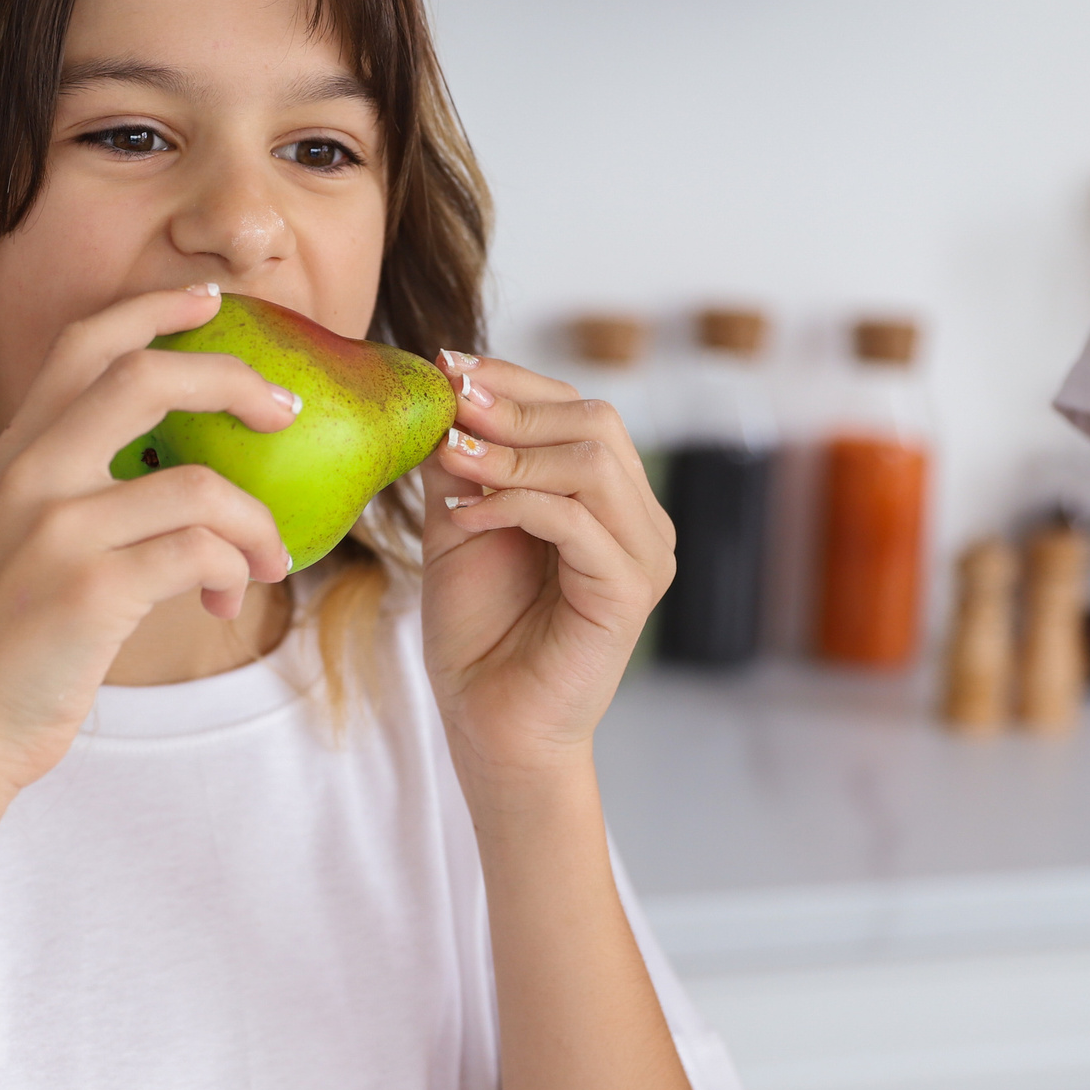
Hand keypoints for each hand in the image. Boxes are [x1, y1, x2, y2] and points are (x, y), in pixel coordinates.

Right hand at [0, 285, 294, 791]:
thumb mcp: (18, 539)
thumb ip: (75, 493)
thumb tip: (184, 479)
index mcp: (16, 453)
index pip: (85, 342)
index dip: (155, 306)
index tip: (211, 300)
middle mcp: (32, 475)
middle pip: (147, 376)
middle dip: (234, 381)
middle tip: (285, 410)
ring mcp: (59, 531)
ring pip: (199, 486)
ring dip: (257, 523)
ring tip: (270, 559)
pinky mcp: (91, 592)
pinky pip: (200, 554)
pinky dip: (235, 573)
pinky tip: (227, 602)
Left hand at [419, 353, 673, 780]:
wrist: (489, 724)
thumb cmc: (478, 632)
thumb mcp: (459, 524)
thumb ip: (463, 462)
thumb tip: (446, 388)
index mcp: (607, 497)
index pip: (576, 409)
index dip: (513, 379)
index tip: (446, 364)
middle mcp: (639, 520)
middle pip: (596, 420)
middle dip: (514, 406)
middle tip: (449, 404)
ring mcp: (643, 556)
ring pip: (593, 461)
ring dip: (512, 453)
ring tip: (451, 461)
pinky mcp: (629, 593)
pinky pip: (575, 520)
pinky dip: (514, 504)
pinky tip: (464, 517)